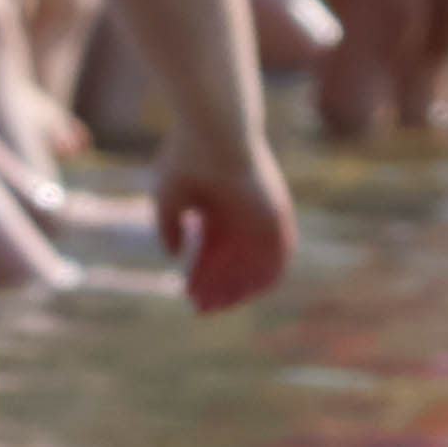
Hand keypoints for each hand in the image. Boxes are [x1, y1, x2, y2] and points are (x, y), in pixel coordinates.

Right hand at [158, 138, 295, 318]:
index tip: (188, 295)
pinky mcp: (276, 215)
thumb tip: (172, 255)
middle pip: (233, 260)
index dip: (201, 275)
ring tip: (219, 305)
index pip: (212, 250)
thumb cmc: (186, 161)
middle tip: (202, 307)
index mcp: (217, 207)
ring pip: (254, 261)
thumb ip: (169, 228)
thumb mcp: (168, 200)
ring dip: (239, 286)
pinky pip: (279, 256)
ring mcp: (260, 214)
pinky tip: (246, 294)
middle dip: (217, 286)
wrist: (213, 138)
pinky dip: (265, 276)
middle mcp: (241, 213)